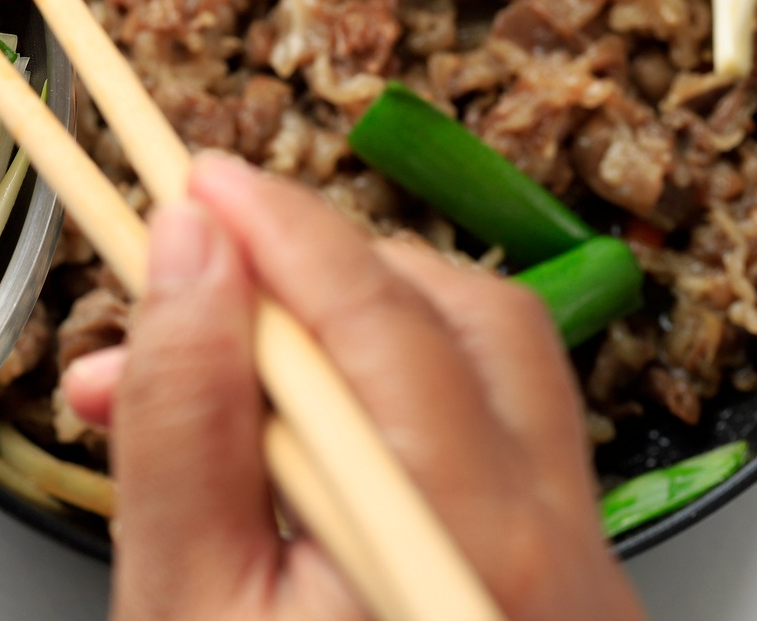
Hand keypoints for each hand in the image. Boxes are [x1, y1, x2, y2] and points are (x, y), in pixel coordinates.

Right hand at [63, 152, 643, 620]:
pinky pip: (489, 437)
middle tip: (181, 269)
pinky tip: (283, 438)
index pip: (372, 318)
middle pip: (449, 318)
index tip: (186, 178)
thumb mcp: (178, 599)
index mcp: (456, 552)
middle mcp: (552, 550)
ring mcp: (578, 568)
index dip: (272, 224)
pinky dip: (382, 397)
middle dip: (304, 267)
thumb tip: (184, 251)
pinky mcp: (563, 578)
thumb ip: (183, 417)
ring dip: (348, 321)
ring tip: (219, 360)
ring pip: (483, 364)